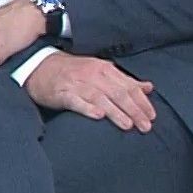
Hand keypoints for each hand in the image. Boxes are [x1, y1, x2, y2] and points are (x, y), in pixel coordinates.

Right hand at [25, 53, 156, 131]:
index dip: (142, 101)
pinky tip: (98, 116)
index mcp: (104, 69)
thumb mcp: (100, 71)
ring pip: (100, 97)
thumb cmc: (73, 71)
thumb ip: (124, 80)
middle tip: (145, 126)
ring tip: (128, 125)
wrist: (39, 66)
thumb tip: (148, 87)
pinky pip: (76, 101)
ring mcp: (76, 83)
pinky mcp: (61, 93)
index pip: (128, 86)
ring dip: (115, 112)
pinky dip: (87, 108)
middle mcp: (92, 75)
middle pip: (118, 93)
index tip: (152, 116)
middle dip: (134, 110)